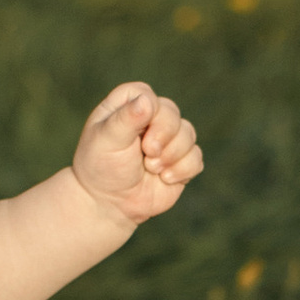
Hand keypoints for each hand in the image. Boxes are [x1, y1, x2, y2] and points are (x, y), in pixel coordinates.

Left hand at [73, 81, 201, 229]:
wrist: (110, 204)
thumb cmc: (102, 168)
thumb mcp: (107, 140)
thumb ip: (125, 118)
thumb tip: (147, 100)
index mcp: (127, 105)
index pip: (147, 94)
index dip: (148, 113)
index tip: (137, 135)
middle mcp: (150, 118)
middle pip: (172, 113)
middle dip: (163, 137)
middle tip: (147, 154)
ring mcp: (168, 139)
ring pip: (189, 134)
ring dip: (172, 156)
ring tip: (151, 169)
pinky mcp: (181, 161)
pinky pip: (197, 158)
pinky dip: (183, 171)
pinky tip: (164, 179)